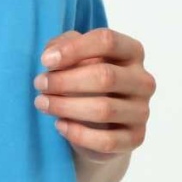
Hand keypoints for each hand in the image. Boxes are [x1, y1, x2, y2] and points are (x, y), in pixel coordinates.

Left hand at [32, 27, 155, 163]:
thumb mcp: (72, 56)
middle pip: (105, 76)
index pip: (108, 41)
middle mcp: (143, 80)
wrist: (98, 123)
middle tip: (39, 84)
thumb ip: (62, 45)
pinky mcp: (135, 138)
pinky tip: (59, 125)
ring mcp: (142, 111)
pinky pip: (107, 140)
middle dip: (65, 81)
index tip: (45, 61)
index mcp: (132, 52)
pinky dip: (78, 134)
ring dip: (65, 106)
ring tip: (42, 103)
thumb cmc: (84, 80)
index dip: (74, 49)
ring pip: (104, 109)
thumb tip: (52, 56)